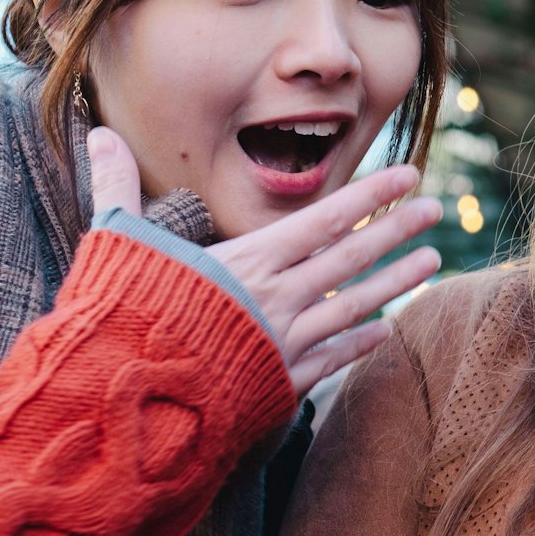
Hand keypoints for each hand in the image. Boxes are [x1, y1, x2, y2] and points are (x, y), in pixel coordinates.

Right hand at [88, 127, 441, 395]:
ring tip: (433, 262)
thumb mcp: (115, 243)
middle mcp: (278, 298)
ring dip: (397, 282)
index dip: (370, 195)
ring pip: (356, 306)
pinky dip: (361, 343)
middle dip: (397, 230)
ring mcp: (283, 344)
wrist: (121, 404)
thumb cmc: (118, 317)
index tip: (408, 175)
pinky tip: (386, 331)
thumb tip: (97, 132)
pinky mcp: (278, 385)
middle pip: (352, 257)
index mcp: (248, 260)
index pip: (325, 217)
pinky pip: (331, 359)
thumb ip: (116, 186)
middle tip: (437, 209)